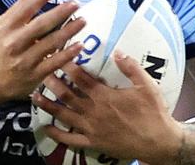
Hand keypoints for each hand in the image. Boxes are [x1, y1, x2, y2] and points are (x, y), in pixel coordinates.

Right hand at [0, 0, 84, 103]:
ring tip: (83, 21)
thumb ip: (16, 11)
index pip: (25, 8)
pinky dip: (67, 54)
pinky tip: (79, 45)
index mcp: (6, 27)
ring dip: (68, 31)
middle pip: (41, 25)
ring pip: (50, 43)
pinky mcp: (34, 75)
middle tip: (75, 4)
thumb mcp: (0, 27)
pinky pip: (54, 63)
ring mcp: (25, 59)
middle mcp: (15, 42)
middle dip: (60, 13)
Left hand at [33, 53, 182, 163]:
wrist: (160, 143)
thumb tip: (118, 51)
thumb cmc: (154, 113)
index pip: (81, 77)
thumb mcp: (147, 86)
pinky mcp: (93, 143)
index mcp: (105, 96)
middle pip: (67, 94)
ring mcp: (92, 128)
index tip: (56, 54)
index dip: (67, 65)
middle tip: (39, 70)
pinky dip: (56, 134)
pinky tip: (45, 127)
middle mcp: (94, 111)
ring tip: (34, 95)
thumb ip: (131, 68)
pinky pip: (70, 139)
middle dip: (52, 81)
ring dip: (48, 105)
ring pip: (64, 115)